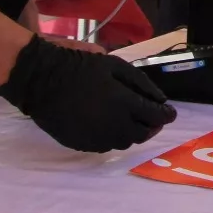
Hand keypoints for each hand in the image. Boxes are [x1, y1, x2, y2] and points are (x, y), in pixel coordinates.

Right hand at [0, 34, 176, 152]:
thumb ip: (141, 83)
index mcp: (124, 103)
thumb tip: (160, 100)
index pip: (155, 116)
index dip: (167, 115)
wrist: (41, 80)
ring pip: (124, 143)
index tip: (170, 112)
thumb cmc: (80, 67)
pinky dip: (114, 138)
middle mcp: (112, 126)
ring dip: (134, 133)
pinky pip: (105, 146)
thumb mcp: (114, 65)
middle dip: (152, 126)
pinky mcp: (80, 144)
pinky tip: (112, 126)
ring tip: (133, 121)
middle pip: (142, 134)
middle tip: (153, 118)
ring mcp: (95, 138)